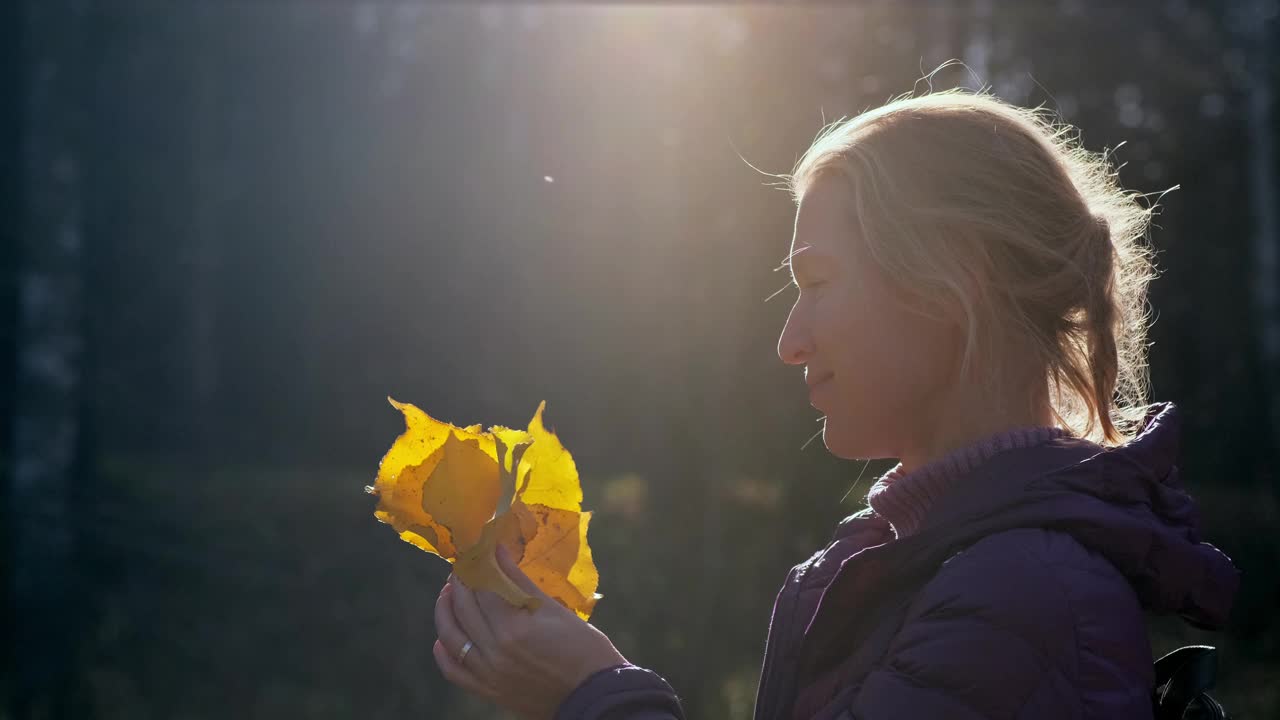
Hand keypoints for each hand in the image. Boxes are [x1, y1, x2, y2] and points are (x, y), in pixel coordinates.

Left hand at [433, 546, 627, 719]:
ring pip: (452, 637)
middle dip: (460, 583)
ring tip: (450, 594)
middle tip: (463, 568)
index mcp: (513, 628)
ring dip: (445, 611)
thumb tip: (498, 551)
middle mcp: (494, 651)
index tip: (476, 551)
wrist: (593, 696)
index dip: (477, 565)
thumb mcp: (554, 611)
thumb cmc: (584, 649)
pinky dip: (444, 653)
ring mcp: (488, 674)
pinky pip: (454, 671)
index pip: (483, 588)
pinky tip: (443, 638)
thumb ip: (520, 582)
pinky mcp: (489, 690)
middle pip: (464, 608)